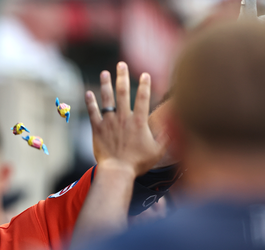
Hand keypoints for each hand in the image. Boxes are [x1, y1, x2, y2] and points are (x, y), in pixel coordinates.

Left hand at [85, 62, 165, 177]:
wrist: (117, 171)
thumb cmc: (138, 163)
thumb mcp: (158, 150)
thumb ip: (167, 135)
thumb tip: (176, 122)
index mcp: (138, 122)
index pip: (143, 98)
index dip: (144, 85)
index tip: (145, 74)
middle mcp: (123, 118)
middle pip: (123, 92)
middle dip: (122, 76)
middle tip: (121, 64)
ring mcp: (109, 122)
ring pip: (106, 99)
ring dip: (105, 84)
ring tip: (105, 73)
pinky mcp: (97, 129)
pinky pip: (92, 113)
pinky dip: (90, 103)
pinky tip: (88, 93)